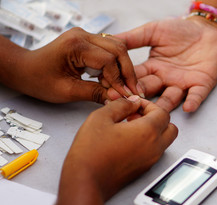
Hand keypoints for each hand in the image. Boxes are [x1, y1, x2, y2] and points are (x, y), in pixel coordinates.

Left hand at [15, 28, 138, 103]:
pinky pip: (109, 50)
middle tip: (133, 90)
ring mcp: (85, 36)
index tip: (125, 95)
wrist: (25, 70)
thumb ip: (95, 93)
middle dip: (127, 72)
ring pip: (117, 47)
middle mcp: (82, 35)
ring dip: (123, 68)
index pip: (108, 60)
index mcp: (75, 45)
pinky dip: (115, 65)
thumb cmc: (39, 79)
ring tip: (124, 87)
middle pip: (118, 49)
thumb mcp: (68, 91)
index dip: (119, 79)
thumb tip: (118, 98)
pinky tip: (113, 80)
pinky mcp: (88, 41)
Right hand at [61, 96, 177, 198]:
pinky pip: (155, 152)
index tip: (134, 105)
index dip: (149, 105)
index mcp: (148, 132)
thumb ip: (121, 105)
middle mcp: (155, 147)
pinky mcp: (144, 169)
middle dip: (157, 118)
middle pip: (170, 127)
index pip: (163, 112)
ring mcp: (151, 160)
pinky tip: (128, 140)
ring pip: (165, 140)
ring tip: (130, 128)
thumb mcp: (101, 117)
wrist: (86, 181)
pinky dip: (149, 143)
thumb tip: (132, 102)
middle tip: (137, 115)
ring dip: (154, 131)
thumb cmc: (91, 152)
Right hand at [114, 17, 216, 111]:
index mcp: (152, 68)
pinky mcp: (200, 86)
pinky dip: (192, 102)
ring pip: (169, 100)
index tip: (110, 88)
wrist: (208, 29)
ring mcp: (182, 85)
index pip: (133, 78)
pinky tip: (187, 107)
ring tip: (153, 114)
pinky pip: (196, 96)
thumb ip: (133, 38)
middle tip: (126, 104)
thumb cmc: (182, 30)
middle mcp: (165, 80)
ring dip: (161, 108)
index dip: (123, 83)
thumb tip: (109, 40)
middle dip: (137, 99)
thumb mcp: (153, 31)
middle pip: (148, 93)